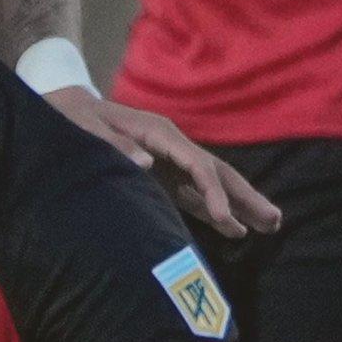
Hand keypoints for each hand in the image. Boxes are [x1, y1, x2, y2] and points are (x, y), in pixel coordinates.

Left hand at [45, 89, 280, 239]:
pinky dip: (216, 212)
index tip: (224, 218)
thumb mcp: (87, 129)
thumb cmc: (75, 120)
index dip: (213, 191)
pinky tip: (236, 230)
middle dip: (245, 197)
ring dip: (240, 206)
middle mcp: (172, 146)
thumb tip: (146, 164)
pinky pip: (195, 196)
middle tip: (275, 220)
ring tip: (271, 226)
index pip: (197, 164)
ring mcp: (170, 162)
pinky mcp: (163, 177)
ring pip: (213, 185)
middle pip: (217, 172)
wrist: (66, 111)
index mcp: (159, 133)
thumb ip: (115, 145)